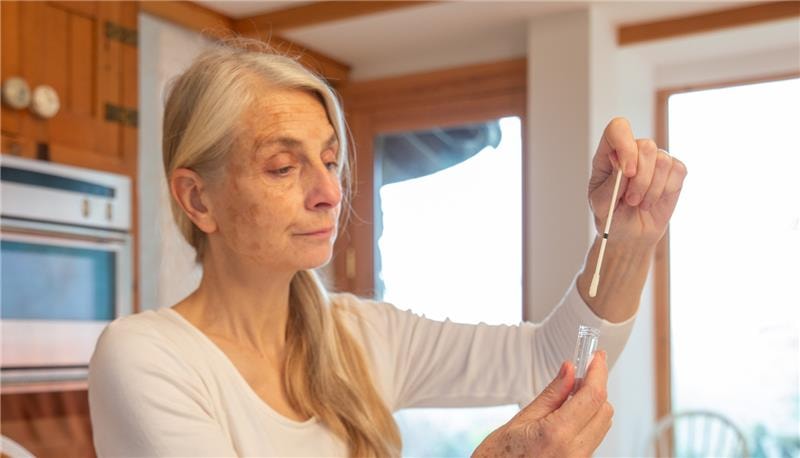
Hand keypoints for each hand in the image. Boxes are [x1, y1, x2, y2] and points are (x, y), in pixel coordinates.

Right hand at [471, 352, 613, 457]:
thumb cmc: (499, 457)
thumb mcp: (521, 420)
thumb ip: (552, 395)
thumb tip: (569, 370)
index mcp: (557, 435)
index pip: (592, 396)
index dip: (598, 372)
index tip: (597, 357)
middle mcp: (574, 452)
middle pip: (604, 410)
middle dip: (596, 388)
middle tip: (580, 372)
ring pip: (602, 424)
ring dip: (593, 405)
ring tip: (571, 394)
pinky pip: (593, 438)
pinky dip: (587, 420)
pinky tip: (570, 413)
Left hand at [589, 117, 687, 246]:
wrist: (629, 234)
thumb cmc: (610, 217)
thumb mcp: (601, 205)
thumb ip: (609, 183)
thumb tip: (619, 160)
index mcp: (608, 155)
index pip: (618, 129)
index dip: (625, 145)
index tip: (628, 172)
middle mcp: (632, 152)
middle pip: (645, 145)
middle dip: (641, 179)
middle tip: (631, 200)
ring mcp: (654, 160)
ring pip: (663, 160)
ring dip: (652, 188)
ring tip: (639, 204)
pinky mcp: (673, 172)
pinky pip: (678, 171)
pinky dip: (665, 191)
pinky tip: (652, 201)